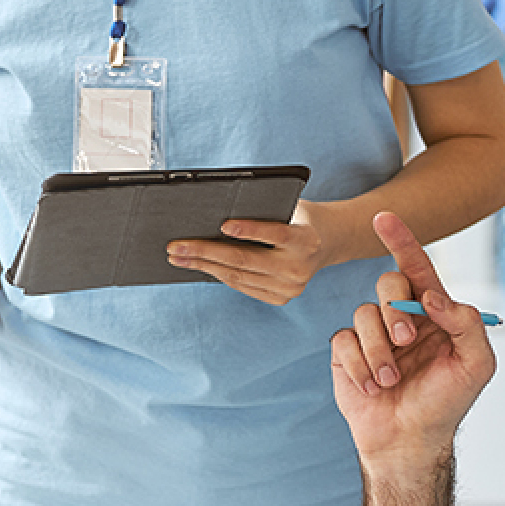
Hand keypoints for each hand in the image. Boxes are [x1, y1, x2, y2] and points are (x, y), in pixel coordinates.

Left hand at [168, 199, 339, 305]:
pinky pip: (243, 286)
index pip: (274, 233)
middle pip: (244, 259)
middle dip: (204, 252)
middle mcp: (299, 267)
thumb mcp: (290, 207)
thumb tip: (215, 216)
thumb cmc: (299, 217)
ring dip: (203, 266)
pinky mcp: (282, 298)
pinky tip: (201, 266)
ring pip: (238, 276)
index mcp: (305, 240)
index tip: (223, 225)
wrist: (328, 242)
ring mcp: (290, 287)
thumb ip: (263, 212)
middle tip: (176, 246)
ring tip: (179, 257)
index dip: (249, 229)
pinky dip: (219, 275)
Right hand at [330, 211, 497, 465]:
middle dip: (395, 311)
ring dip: (379, 351)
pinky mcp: (347, 353)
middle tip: (406, 342)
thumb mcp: (476, 364)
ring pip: (363, 313)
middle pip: (388, 283)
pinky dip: (359, 365)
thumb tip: (433, 297)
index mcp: (434, 312)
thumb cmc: (447, 402)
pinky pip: (343, 340)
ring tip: (390, 381)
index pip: (418, 267)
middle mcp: (401, 316)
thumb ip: (466, 324)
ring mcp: (372, 333)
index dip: (402, 240)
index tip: (385, 218)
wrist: (410, 442)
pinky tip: (372, 387)